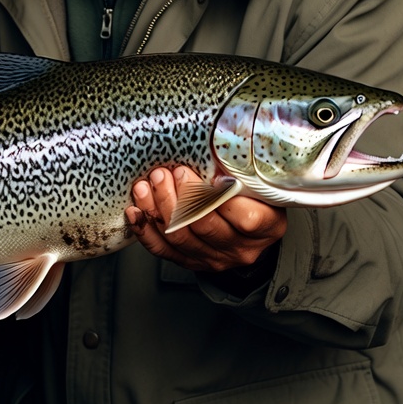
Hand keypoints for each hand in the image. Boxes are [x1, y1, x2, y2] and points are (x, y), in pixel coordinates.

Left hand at [126, 166, 285, 272]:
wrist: (247, 234)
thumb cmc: (253, 200)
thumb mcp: (260, 184)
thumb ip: (243, 170)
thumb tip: (217, 142)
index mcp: (266, 227)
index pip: (245, 218)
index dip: (218, 196)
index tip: (201, 173)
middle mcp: (240, 248)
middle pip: (204, 226)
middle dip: (180, 196)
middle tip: (166, 173)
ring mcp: (213, 258)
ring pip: (179, 236)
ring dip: (158, 207)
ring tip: (148, 183)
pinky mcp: (189, 261)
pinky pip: (162, 250)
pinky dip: (145, 229)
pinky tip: (135, 210)